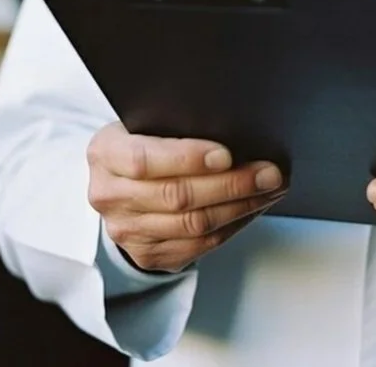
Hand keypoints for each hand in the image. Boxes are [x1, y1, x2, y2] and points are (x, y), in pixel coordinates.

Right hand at [87, 122, 285, 272]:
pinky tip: (251, 208)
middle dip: (231, 184)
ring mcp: (126, 230)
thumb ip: (175, 124)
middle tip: (269, 173)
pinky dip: (232, 226)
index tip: (227, 154)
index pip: (145, 160)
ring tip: (270, 189)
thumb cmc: (144, 139)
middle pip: (176, 196)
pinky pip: (197, 245)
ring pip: (192, 225)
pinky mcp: (146, 254)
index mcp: (105, 153)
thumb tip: (233, 126)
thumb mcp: (146, 120)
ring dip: (240, 207)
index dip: (187, 158)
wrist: (120, 179)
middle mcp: (109, 195)